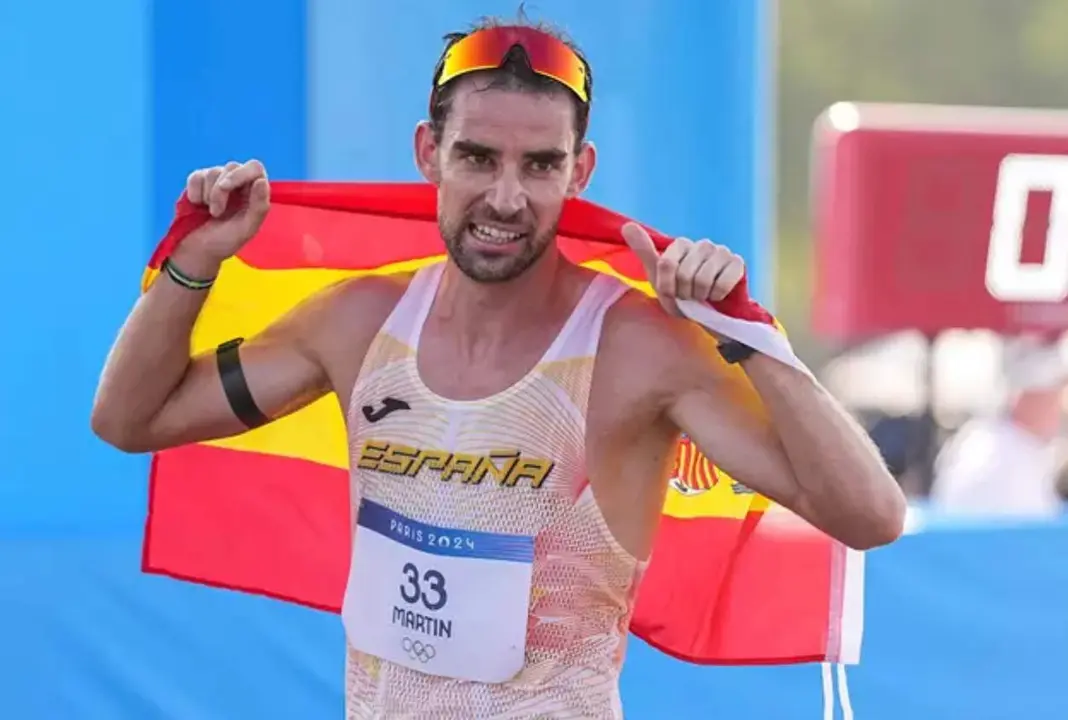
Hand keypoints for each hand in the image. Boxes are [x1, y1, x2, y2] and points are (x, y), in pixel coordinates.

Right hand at [175, 159, 270, 270]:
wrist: (196, 249)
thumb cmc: (225, 241)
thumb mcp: (246, 229)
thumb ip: (259, 207)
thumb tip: (261, 181)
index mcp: (254, 193)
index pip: (255, 168)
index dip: (241, 173)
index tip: (225, 187)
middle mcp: (238, 182)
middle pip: (232, 167)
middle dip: (220, 190)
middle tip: (216, 213)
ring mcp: (218, 180)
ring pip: (213, 171)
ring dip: (208, 195)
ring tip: (210, 213)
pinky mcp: (199, 182)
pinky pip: (196, 177)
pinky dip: (195, 192)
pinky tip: (198, 206)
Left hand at [621, 222, 744, 316]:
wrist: (709, 314)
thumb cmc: (681, 294)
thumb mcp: (658, 276)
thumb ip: (644, 250)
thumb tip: (627, 226)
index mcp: (681, 244)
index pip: (666, 264)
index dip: (667, 287)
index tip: (671, 293)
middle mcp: (702, 244)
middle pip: (684, 274)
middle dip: (684, 294)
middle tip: (689, 296)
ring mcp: (722, 252)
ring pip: (703, 280)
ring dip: (700, 297)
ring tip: (702, 296)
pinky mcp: (738, 264)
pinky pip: (722, 284)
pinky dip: (717, 296)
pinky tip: (718, 295)